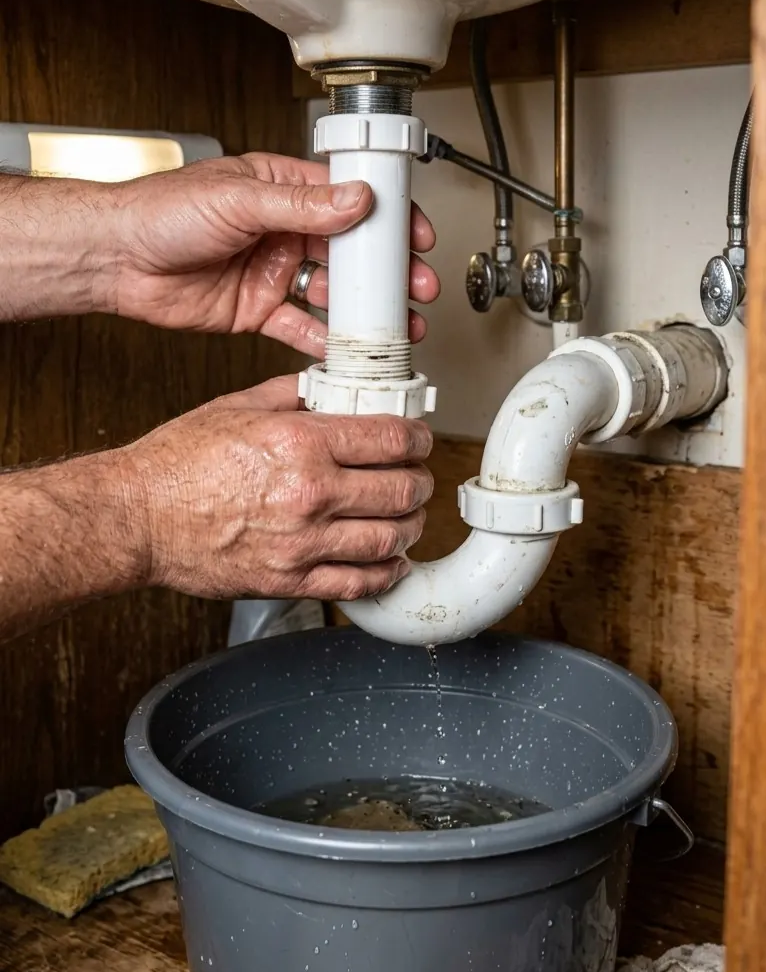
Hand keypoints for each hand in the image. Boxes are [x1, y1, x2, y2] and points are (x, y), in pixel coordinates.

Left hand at [108, 153, 439, 355]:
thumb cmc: (161, 212)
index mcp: (281, 191)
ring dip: (362, 310)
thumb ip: (301, 205)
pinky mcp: (257, 310)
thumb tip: (355, 200)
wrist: (116, 259)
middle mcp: (282, 232)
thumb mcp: (239, 198)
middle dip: (386, 273)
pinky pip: (299, 328)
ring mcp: (272, 272)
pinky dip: (322, 341)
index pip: (348, 200)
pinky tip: (344, 350)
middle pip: (349, 252)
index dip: (386, 219)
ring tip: (394, 325)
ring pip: (331, 293)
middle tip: (417, 288)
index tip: (416, 236)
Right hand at [121, 375, 433, 600]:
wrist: (138, 518)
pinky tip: (390, 562)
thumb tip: (329, 388)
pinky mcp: (289, 581)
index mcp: (300, 444)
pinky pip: (358, 583)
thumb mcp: (236, 407)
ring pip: (389, 539)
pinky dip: (386, 573)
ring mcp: (302, 543)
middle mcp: (308, 494)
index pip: (390, 440)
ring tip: (409, 518)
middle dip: (420, 482)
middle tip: (418, 478)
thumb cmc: (177, 465)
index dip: (418, 438)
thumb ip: (292, 396)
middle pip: (401, 490)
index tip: (419, 440)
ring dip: (411, 527)